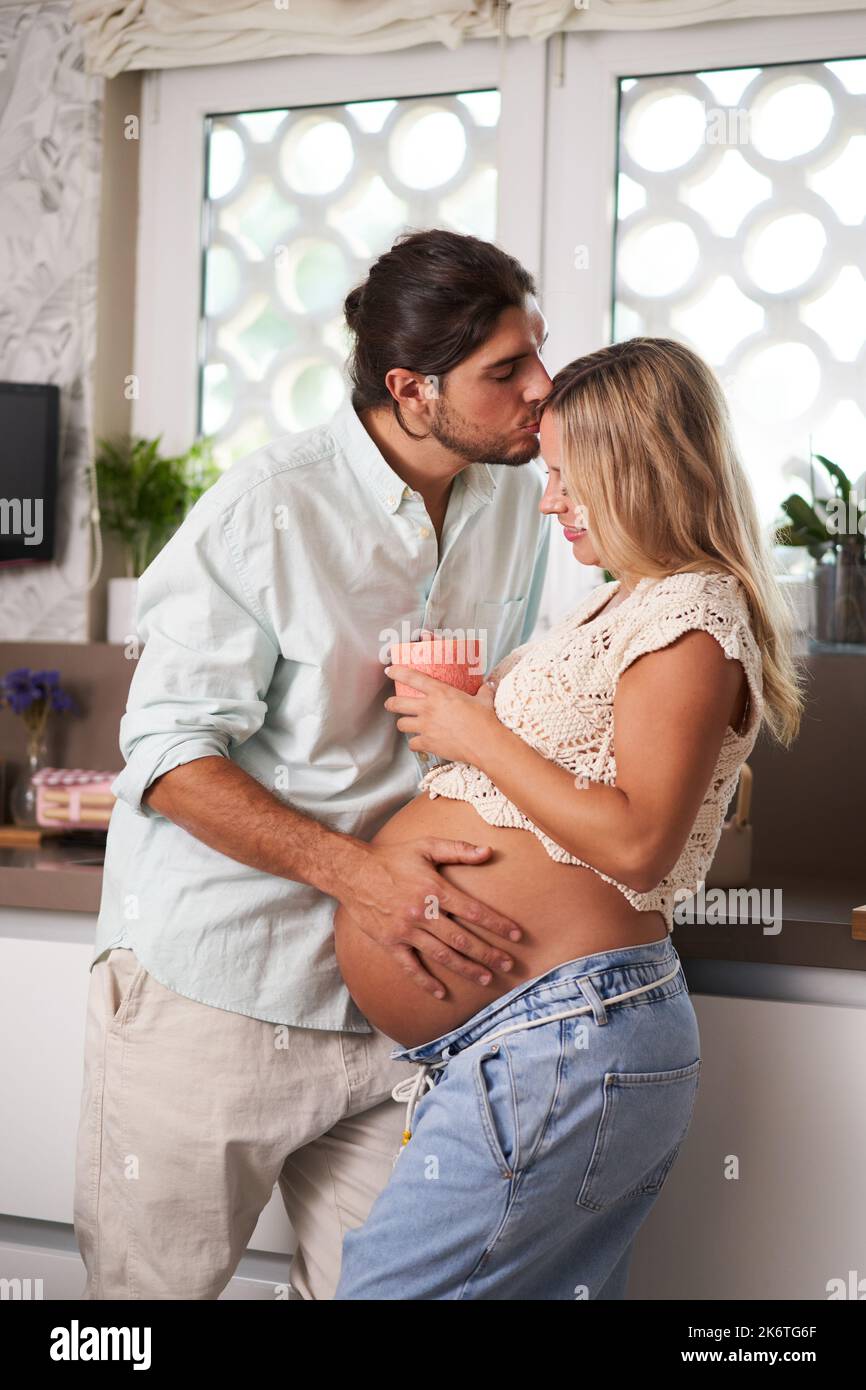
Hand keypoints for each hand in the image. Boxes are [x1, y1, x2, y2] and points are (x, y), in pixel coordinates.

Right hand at [336, 838, 522, 997]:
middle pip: (462, 939)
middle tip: (508, 964)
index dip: (497, 924)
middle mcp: (422, 913)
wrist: (352, 872)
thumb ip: (458, 849)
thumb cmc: (392, 857)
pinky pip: (410, 967)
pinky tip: (442, 993)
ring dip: (466, 969)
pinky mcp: (390, 943)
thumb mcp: (426, 846)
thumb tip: (489, 851)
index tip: (516, 935)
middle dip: (488, 953)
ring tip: (487, 978)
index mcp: (434, 889)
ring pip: (442, 955)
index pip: (473, 910)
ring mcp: (406, 931)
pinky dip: (426, 982)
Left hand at [383, 665, 499, 763]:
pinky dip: (414, 744)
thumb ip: (483, 690)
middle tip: (391, 703)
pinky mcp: (427, 743)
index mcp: (440, 692)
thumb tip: (489, 685)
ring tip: (407, 724)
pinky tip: (419, 743)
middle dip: (391, 703)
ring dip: (403, 724)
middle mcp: (428, 708)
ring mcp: (426, 726)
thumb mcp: (484, 699)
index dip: (397, 673)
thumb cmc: (485, 720)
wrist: (485, 743)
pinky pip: (412, 744)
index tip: (390, 671)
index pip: (412, 678)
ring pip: (401, 724)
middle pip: (397, 703)